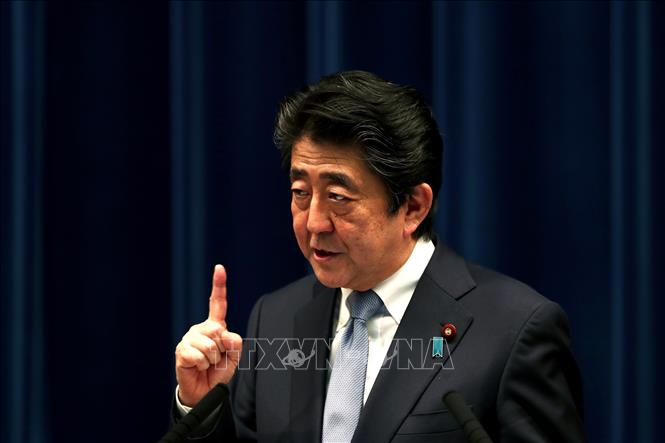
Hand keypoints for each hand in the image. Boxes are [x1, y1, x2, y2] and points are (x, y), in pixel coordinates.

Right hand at [175, 265, 242, 406]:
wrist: (206, 392)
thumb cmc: (218, 371)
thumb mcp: (234, 356)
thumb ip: (235, 343)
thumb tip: (225, 334)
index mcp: (214, 326)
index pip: (217, 303)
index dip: (219, 285)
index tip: (219, 268)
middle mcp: (200, 329)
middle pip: (217, 330)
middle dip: (222, 349)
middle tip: (216, 359)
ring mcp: (189, 339)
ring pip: (210, 345)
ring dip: (213, 360)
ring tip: (207, 365)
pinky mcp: (181, 351)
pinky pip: (199, 355)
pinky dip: (203, 365)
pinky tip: (198, 367)